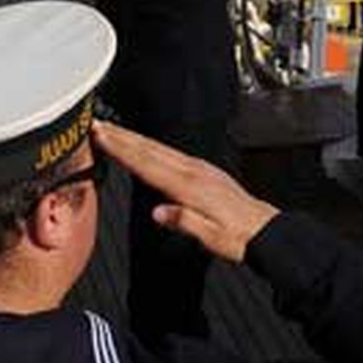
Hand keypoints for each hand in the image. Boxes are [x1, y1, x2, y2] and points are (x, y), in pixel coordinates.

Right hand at [92, 121, 278, 262]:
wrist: (265, 230)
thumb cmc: (238, 237)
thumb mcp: (212, 238)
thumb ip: (184, 222)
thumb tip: (157, 212)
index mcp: (190, 187)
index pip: (147, 164)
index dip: (121, 149)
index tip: (101, 136)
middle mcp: (193, 172)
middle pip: (148, 149)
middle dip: (120, 136)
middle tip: (96, 124)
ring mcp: (199, 168)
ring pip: (158, 148)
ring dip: (133, 138)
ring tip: (112, 130)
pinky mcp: (203, 170)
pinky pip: (169, 152)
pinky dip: (150, 146)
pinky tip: (144, 145)